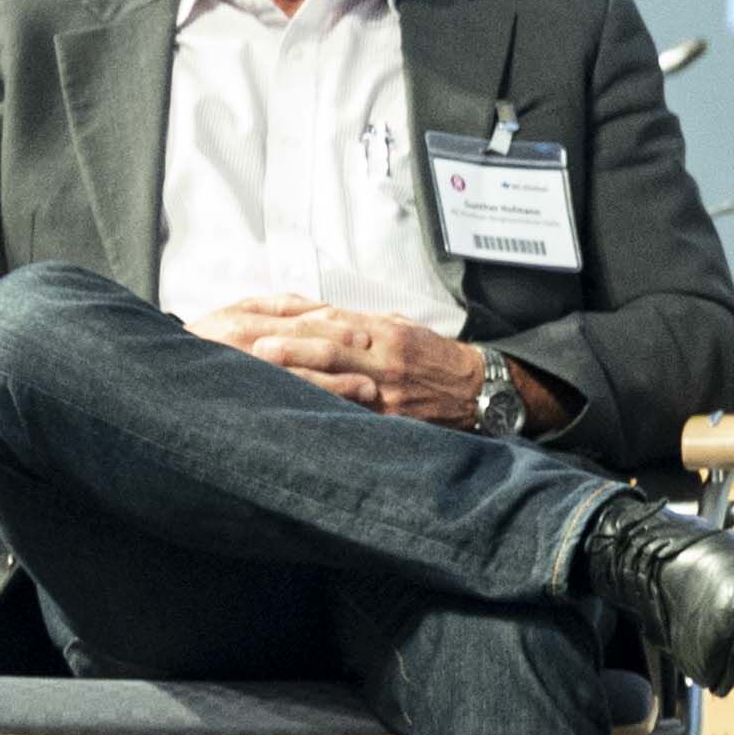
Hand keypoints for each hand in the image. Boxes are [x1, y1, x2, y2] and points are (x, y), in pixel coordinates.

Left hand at [197, 298, 492, 426]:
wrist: (477, 390)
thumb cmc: (434, 357)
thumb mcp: (404, 329)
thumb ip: (364, 324)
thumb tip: (320, 316)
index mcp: (387, 334)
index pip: (338, 325)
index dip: (300, 326)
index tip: (268, 326)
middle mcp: (385, 359)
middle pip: (332, 350)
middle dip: (293, 349)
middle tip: (256, 347)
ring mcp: (387, 391)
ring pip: (337, 381)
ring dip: (300, 379)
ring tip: (267, 376)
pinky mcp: (390, 418)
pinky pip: (351, 412)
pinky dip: (322, 409)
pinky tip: (298, 411)